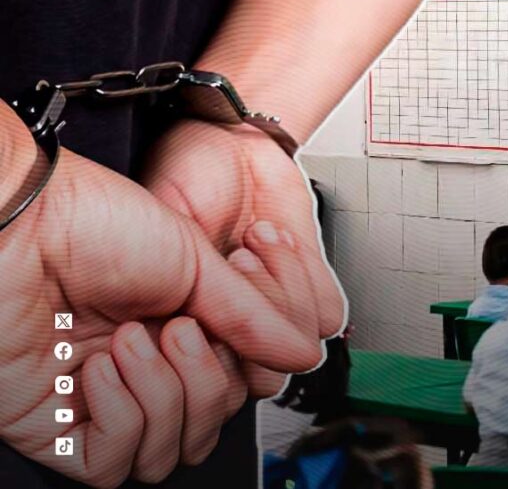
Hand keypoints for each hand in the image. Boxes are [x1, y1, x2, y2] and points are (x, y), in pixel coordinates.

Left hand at [0, 106, 321, 486]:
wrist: (19, 218)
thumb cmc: (91, 219)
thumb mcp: (197, 261)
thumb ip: (254, 315)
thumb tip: (304, 353)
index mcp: (180, 329)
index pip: (239, 386)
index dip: (252, 366)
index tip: (249, 323)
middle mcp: (145, 368)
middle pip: (210, 425)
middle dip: (207, 380)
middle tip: (183, 328)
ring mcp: (102, 401)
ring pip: (168, 453)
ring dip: (165, 396)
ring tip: (135, 340)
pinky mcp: (58, 426)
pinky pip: (113, 464)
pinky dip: (123, 417)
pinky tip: (104, 368)